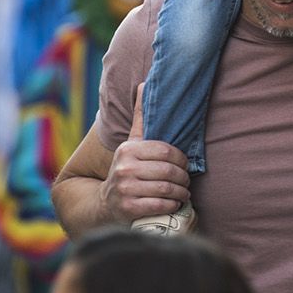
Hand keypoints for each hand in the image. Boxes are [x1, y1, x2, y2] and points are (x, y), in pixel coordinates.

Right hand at [101, 82, 189, 222]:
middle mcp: (124, 168)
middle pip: (168, 171)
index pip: (165, 151)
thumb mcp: (132, 143)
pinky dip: (172, 206)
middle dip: (183, 178)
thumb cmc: (127, 169)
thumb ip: (141, 116)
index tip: (185, 164)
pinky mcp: (128, 209)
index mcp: (128, 149)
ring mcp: (125, 189)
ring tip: (183, 193)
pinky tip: (174, 204)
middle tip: (186, 181)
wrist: (105, 203)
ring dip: (181, 193)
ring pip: (166, 189)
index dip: (181, 158)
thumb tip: (144, 83)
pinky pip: (160, 206)